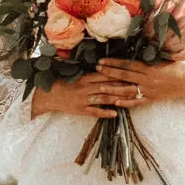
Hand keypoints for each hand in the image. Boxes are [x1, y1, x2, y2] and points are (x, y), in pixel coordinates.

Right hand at [31, 70, 146, 118]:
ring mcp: (83, 100)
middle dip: (123, 87)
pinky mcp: (80, 110)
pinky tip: (115, 113)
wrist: (48, 95)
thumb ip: (90, 75)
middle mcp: (85, 88)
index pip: (105, 76)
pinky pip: (94, 112)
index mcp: (85, 78)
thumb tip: (106, 70)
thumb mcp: (76, 76)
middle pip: (108, 86)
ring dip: (117, 98)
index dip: (119, 75)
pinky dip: (105, 112)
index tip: (131, 75)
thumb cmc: (63, 84)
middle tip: (137, 87)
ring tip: (130, 99)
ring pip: (103, 98)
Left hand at [94, 56, 184, 106]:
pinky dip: (127, 103)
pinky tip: (117, 103)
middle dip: (109, 73)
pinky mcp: (153, 99)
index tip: (102, 61)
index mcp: (150, 68)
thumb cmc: (180, 68)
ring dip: (113, 89)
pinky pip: (138, 102)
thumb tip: (140, 48)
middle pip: (124, 76)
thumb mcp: (165, 59)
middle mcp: (148, 80)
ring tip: (100, 88)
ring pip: (128, 90)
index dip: (114, 63)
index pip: (128, 65)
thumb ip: (151, 57)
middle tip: (96, 70)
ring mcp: (149, 91)